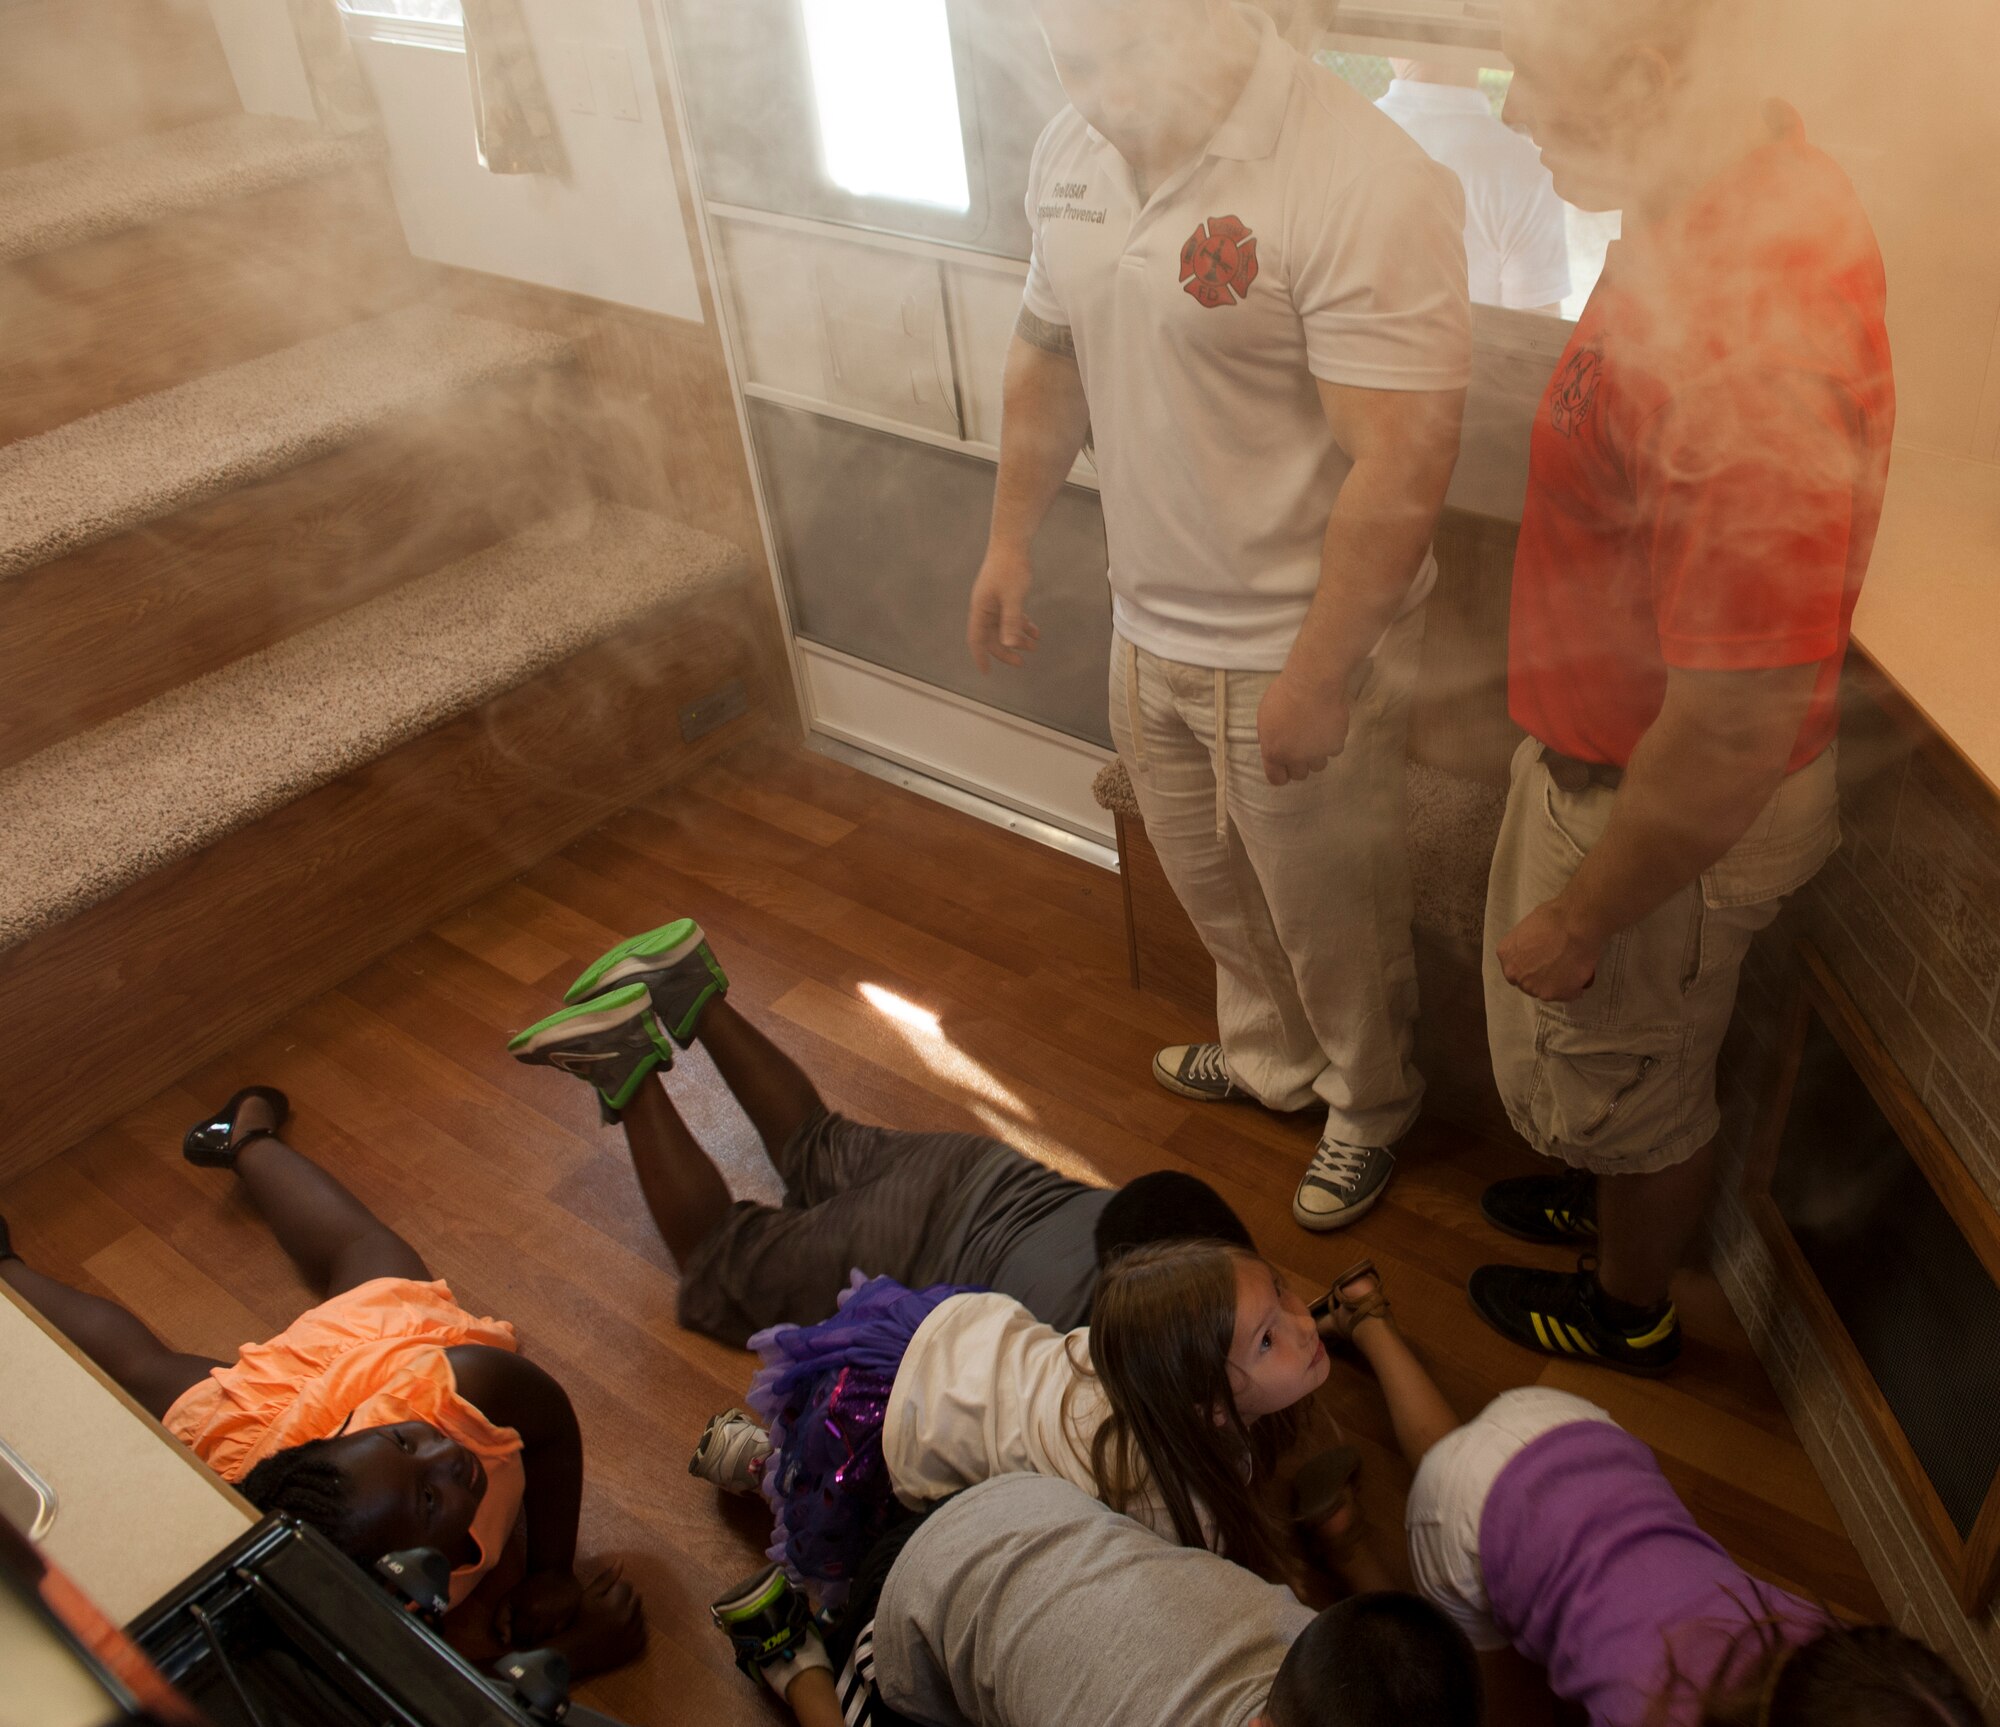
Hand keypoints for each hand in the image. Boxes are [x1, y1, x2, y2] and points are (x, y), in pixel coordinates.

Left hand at [499, 1569, 581, 1648]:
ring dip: (539, 1636)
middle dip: (527, 1636)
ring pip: (545, 1640)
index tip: (517, 1624)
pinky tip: (548, 1620)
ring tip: (537, 1623)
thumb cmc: (529, 1586)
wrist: (556, 1569)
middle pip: (532, 1641)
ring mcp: (561, 1617)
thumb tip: (505, 1642)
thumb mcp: (508, 1599)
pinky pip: (557, 1635)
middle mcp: (547, 1615)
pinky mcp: (570, 1617)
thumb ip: (500, 1622)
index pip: (519, 1636)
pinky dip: (551, 1631)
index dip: (516, 1633)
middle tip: (527, 1625)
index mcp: (531, 1609)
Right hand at [544, 1563, 644, 1679]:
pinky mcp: (636, 1647)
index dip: (615, 1591)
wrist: (574, 1654)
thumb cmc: (578, 1621)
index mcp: (617, 1604)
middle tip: (609, 1610)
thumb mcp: (588, 1596)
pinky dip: (634, 1629)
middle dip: (625, 1600)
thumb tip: (621, 1561)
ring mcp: (634, 1634)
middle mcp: (628, 1618)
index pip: (627, 1586)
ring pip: (640, 1614)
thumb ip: (606, 1578)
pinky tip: (619, 1633)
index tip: (604, 1600)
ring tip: (613, 1622)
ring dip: (631, 1614)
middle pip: (636, 1598)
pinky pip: (643, 1630)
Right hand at [968, 544, 1039, 671]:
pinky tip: (1034, 630)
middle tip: (1021, 663)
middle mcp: (984, 607)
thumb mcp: (1013, 597)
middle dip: (1006, 651)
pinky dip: (1021, 624)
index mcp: (981, 609)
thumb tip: (1009, 644)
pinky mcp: (1003, 595)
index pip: (976, 639)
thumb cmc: (1010, 568)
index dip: (980, 656)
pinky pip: (1010, 616)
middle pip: (991, 636)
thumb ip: (1011, 621)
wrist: (1011, 542)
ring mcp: (994, 601)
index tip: (986, 672)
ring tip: (1033, 647)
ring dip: (1017, 638)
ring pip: (1003, 627)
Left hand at [1256, 671, 1349, 785]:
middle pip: (1300, 775)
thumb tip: (1276, 748)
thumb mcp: (1265, 718)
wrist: (1312, 683)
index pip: (1277, 779)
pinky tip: (1328, 726)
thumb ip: (1270, 739)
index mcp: (1274, 752)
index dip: (1281, 772)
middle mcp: (1295, 758)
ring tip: (1316, 735)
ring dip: (1317, 754)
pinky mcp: (1335, 745)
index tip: (1285, 766)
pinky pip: (1334, 751)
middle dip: (1300, 763)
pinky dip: (1332, 742)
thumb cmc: (1284, 695)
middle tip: (1302, 746)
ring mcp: (1317, 753)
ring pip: (1318, 766)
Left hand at [1497, 898, 1602, 1001]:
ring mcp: (1532, 986)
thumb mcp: (1528, 927)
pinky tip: (1580, 975)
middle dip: (1542, 977)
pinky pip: (1566, 995)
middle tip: (1559, 966)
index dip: (1531, 967)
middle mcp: (1514, 973)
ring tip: (1572, 969)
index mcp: (1506, 954)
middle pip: (1528, 982)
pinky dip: (1574, 988)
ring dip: (1558, 984)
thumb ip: (1527, 945)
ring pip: (1546, 991)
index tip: (1543, 963)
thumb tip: (1538, 950)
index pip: (1516, 968)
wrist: (1574, 924)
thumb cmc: (1554, 917)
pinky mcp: (1552, 994)